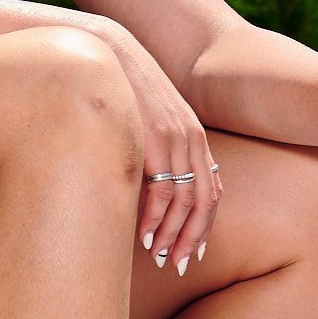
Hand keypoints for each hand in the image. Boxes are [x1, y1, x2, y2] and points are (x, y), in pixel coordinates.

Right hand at [89, 18, 221, 273]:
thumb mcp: (146, 118)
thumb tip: (147, 182)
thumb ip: (155, 146)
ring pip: (186, 202)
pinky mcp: (156, 140)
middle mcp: (192, 139)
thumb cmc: (119, 90)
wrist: (105, 55)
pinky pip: (164, 190)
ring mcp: (176, 139)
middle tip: (180, 263)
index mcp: (193, 135)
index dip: (205, 223)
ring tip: (160, 255)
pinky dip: (156, 218)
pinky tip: (146, 236)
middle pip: (205, 201)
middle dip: (194, 237)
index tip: (195, 248)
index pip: (211, 189)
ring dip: (173, 234)